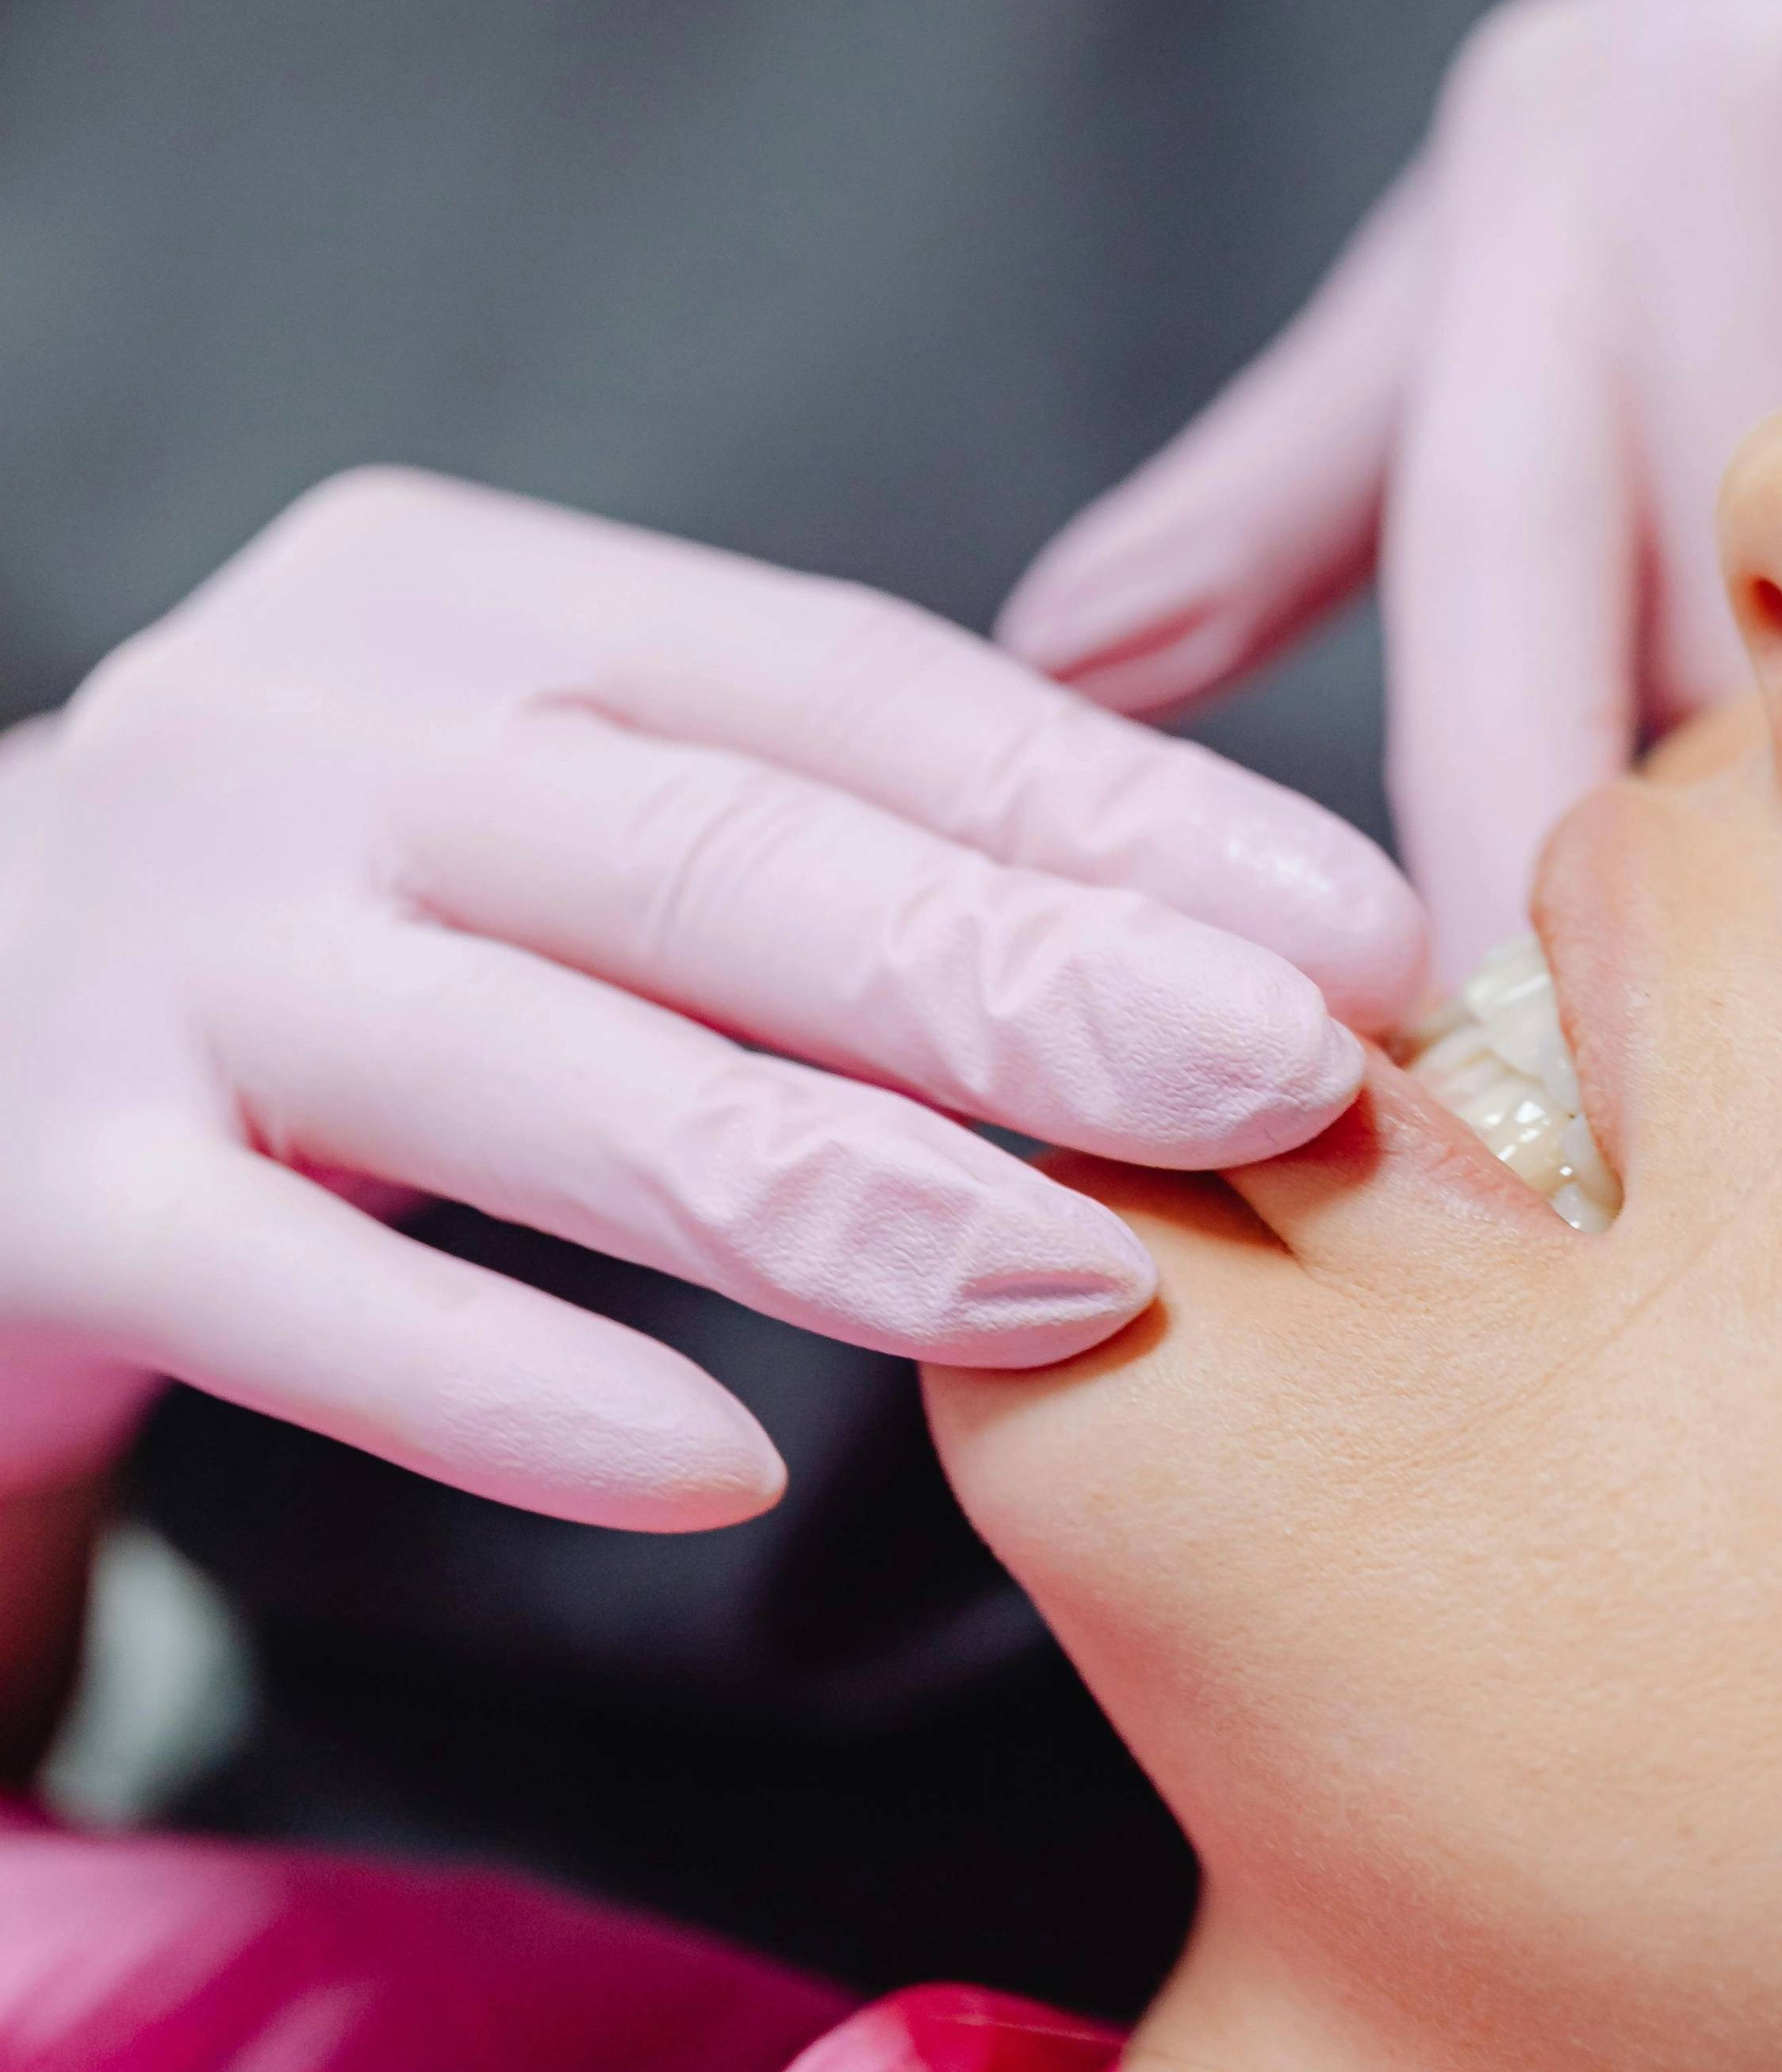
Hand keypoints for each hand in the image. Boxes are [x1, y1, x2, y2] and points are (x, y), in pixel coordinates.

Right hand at [0, 471, 1423, 1523]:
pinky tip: (726, 1473)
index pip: (841, 685)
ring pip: (539, 1070)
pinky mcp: (28, 1189)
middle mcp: (290, 731)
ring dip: (837, 1187)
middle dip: (1034, 975)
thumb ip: (799, 828)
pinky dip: (524, 1391)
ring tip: (1087, 1283)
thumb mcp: (534, 814)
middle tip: (1295, 1084)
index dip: (1114, 807)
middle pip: (721, 857)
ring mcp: (141, 952)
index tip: (1359, 927)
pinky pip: (298, 1301)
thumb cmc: (322, 936)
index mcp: (454, 598)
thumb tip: (1209, 923)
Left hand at [1006, 0, 1781, 966]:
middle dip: (1762, 837)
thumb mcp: (1498, 262)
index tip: (1498, 1094)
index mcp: (1543, 167)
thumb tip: (1055, 664)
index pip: (1494, 561)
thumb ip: (1291, 486)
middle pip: (1751, 601)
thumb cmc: (1741, 144)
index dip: (1495, 829)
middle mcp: (1737, 109)